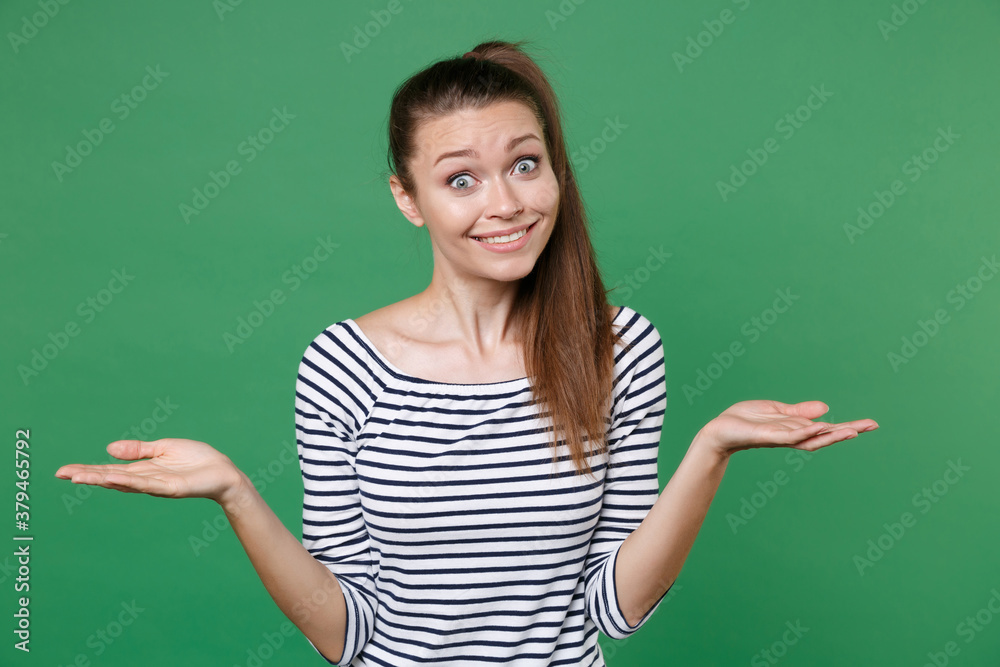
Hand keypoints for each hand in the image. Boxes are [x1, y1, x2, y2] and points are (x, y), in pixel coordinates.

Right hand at [55, 439, 245, 504]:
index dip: (87, 469)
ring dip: (101, 479)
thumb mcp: (163, 448)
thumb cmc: (196, 460)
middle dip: (87, 476)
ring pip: (124, 482)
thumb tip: (108, 449)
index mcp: (142, 470)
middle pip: (110, 477)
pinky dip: (129, 481)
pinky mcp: (171, 487)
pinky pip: (147, 484)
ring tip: (79, 476)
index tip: (63, 470)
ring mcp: (157, 485)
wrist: (223, 471)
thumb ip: (138, 449)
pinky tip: (111, 477)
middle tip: (62, 474)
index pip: (109, 469)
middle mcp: (145, 480)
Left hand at [696, 400, 877, 457]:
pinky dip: (805, 432)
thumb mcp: (777, 411)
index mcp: (796, 429)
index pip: (827, 428)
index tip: (870, 424)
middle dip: (849, 430)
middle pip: (826, 435)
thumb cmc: (746, 420)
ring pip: (812, 438)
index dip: (848, 426)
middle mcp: (793, 436)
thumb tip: (826, 408)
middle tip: (872, 426)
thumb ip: (800, 411)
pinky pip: (790, 435)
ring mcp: (782, 438)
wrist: (721, 430)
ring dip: (832, 434)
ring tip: (853, 430)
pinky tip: (819, 426)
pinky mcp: (768, 437)